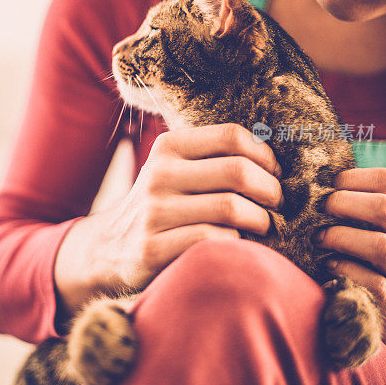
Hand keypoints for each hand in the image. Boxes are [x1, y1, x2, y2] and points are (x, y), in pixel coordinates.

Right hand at [55, 123, 282, 317]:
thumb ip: (213, 158)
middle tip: (276, 204)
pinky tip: (236, 246)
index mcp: (168, 147)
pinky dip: (236, 244)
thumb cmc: (162, 206)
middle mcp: (158, 174)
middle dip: (270, 190)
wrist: (109, 249)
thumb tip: (275, 159)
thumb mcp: (176, 170)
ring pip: (231, 208)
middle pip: (237, 171)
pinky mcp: (152, 248)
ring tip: (263, 226)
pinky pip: (214, 240)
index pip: (231, 135)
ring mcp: (154, 212)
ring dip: (261, 220)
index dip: (265, 155)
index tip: (274, 174)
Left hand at [316, 168, 385, 364]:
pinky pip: (373, 283)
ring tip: (318, 237)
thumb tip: (322, 177)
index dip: (355, 177)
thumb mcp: (371, 231)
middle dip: (343, 203)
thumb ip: (359, 207)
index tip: (328, 184)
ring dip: (341, 236)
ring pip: (382, 246)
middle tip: (319, 209)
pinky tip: (329, 265)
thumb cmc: (370, 265)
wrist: (385, 321)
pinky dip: (345, 269)